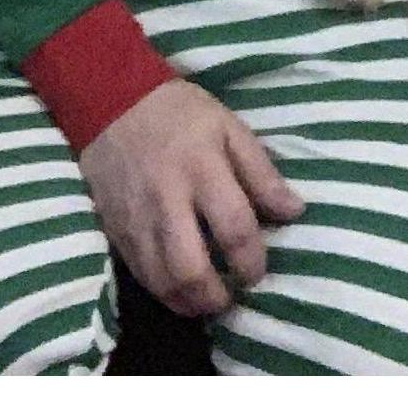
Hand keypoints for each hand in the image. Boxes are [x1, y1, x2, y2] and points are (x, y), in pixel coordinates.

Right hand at [78, 78, 304, 318]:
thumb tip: (294, 212)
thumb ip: (262, 173)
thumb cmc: (181, 114)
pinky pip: (139, 275)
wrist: (112, 104)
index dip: (251, 260)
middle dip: (215, 296)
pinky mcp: (115, 231)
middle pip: (190, 267)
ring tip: (209, 302)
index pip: (234, 227)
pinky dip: (162, 293)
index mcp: (203, 169)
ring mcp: (137, 220)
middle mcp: (167, 200)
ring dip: (188, 303)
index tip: (258, 273)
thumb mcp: (230, 128)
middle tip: (232, 298)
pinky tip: (180, 292)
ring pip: (160, 281)